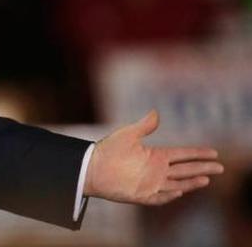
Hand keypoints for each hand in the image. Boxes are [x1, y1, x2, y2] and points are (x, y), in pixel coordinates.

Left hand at [84, 110, 223, 204]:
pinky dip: (170, 195)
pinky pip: (160, 197)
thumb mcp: (128, 134)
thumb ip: (144, 126)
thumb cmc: (108, 150)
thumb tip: (156, 113)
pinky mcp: (142, 195)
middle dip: (202, 168)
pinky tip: (180, 192)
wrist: (91, 167)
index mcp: (156, 156)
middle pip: (185, 170)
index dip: (198, 154)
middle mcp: (157, 170)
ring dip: (191, 183)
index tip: (213, 152)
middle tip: (220, 167)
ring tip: (206, 179)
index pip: (182, 155)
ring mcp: (151, 183)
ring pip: (177, 184)